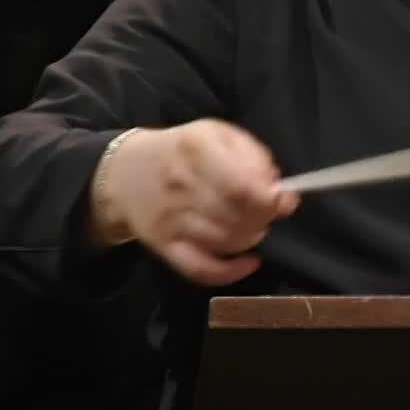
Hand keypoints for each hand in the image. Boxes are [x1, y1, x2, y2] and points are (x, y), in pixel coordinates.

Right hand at [89, 119, 300, 286]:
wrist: (125, 173)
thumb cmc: (183, 151)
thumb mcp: (219, 136)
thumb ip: (256, 159)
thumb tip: (284, 196)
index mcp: (197, 149)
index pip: (240, 186)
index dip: (268, 200)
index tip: (281, 201)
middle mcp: (180, 184)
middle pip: (236, 216)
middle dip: (262, 219)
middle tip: (263, 213)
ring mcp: (169, 219)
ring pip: (224, 242)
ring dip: (249, 238)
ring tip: (251, 227)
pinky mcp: (162, 247)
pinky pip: (200, 269)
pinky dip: (230, 273)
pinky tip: (249, 263)